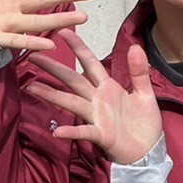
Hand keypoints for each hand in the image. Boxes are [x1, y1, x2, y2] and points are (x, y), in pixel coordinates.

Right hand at [28, 31, 162, 165]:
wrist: (150, 152)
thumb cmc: (145, 124)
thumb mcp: (145, 93)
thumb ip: (139, 71)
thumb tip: (135, 46)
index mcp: (108, 88)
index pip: (90, 63)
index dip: (78, 47)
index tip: (64, 31)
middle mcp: (98, 100)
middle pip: (72, 80)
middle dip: (53, 68)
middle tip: (34, 56)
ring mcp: (97, 117)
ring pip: (72, 102)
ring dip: (52, 95)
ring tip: (33, 86)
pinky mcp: (101, 135)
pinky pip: (84, 132)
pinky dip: (71, 131)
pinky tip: (57, 131)